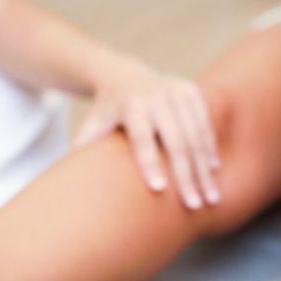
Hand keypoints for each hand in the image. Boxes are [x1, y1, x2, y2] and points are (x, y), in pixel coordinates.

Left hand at [75, 58, 219, 208]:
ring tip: (210, 198)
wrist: (123, 74)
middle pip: (176, 141)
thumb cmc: (105, 112)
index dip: (150, 163)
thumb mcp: (91, 126)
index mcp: (131, 105)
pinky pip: (204, 124)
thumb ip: (83, 151)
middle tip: (194, 206)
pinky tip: (213, 173)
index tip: (159, 191)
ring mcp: (177, 91)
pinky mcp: (191, 90)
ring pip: (195, 135)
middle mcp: (157, 96)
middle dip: (186, 176)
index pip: (142, 138)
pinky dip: (209, 149)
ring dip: (204, 169)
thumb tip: (67, 187)